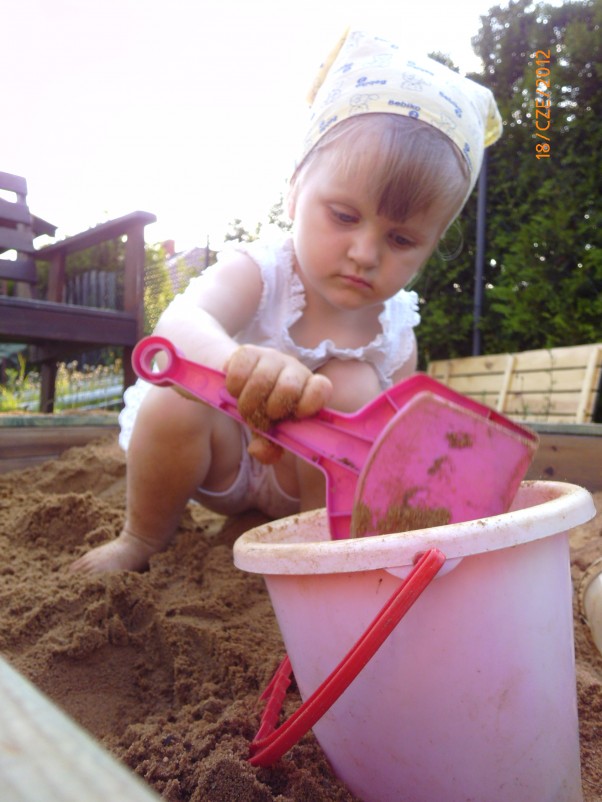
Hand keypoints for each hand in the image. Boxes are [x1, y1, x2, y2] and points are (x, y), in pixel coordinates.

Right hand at [224, 346, 331, 463]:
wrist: (240, 382)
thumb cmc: (263, 410)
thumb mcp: (269, 433)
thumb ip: (268, 448)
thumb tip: (260, 451)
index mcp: (308, 389)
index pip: (321, 388)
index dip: (310, 402)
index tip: (295, 415)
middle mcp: (294, 370)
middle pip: (288, 388)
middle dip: (270, 410)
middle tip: (261, 418)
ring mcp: (272, 358)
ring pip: (261, 380)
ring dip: (248, 403)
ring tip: (246, 409)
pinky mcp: (248, 351)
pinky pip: (239, 371)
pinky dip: (234, 387)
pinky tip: (235, 392)